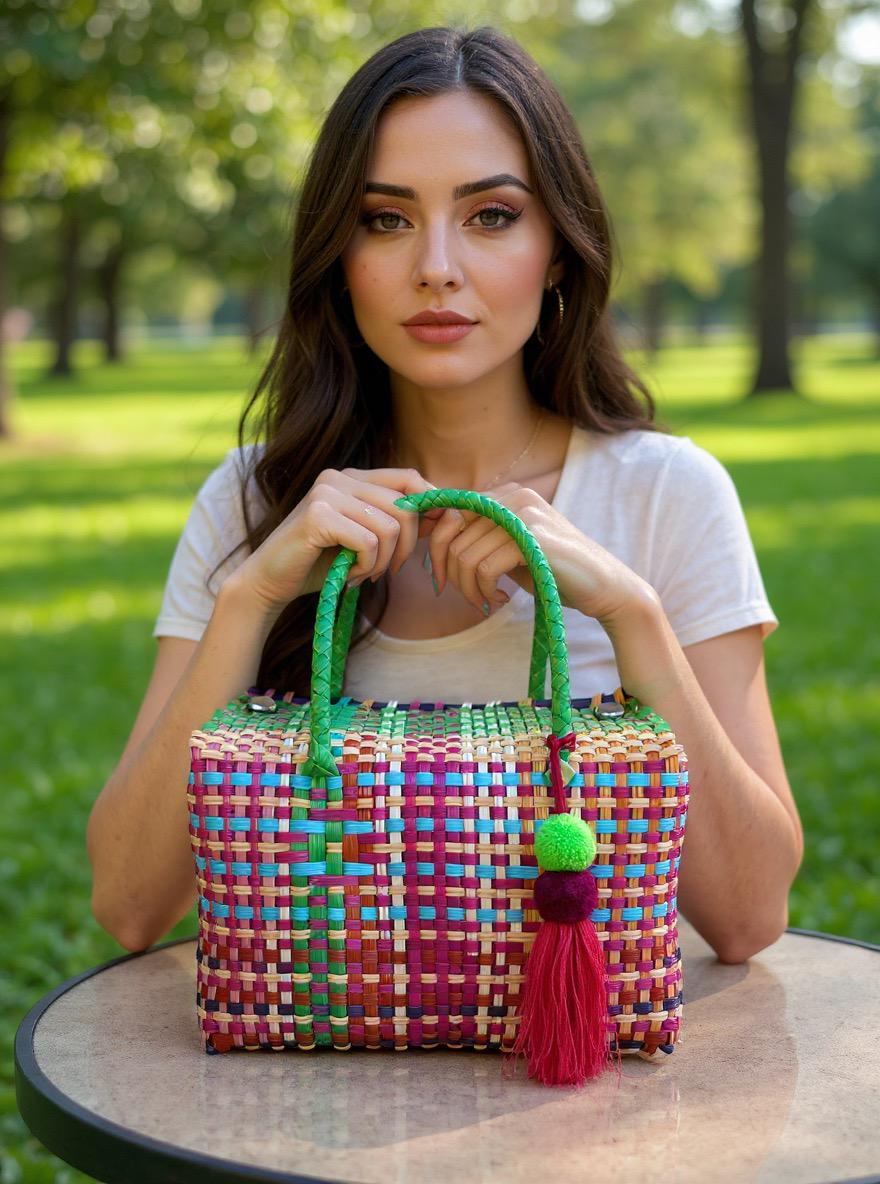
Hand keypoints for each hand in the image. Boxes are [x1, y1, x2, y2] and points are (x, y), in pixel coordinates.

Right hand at [222, 466, 444, 615]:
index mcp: (352, 478)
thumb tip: (446, 514)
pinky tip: (349, 576)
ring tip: (362, 574)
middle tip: (386, 571)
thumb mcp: (365, 540)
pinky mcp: (317, 515)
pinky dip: (366, 566)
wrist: (269, 582)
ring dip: (383, 562)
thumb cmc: (319, 564)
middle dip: (407, 547)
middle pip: (405, 506)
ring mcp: (326, 493)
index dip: (431, 505)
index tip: (434, 535)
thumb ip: (398, 524)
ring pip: (390, 528)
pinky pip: (369, 542)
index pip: (410, 478)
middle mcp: (339, 477)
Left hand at [422, 482, 654, 628]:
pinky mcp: (532, 536)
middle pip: (451, 533)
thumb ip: (479, 540)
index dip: (438, 549)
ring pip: (464, 554)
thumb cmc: (554, 572)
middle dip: (450, 573)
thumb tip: (433, 540)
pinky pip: (483, 566)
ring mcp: (524, 512)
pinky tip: (500, 599)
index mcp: (506, 494)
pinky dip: (483, 590)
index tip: (444, 580)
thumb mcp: (509, 550)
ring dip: (468, 588)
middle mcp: (513, 495)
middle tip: (469, 598)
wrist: (604, 588)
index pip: (449, 513)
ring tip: (486, 600)